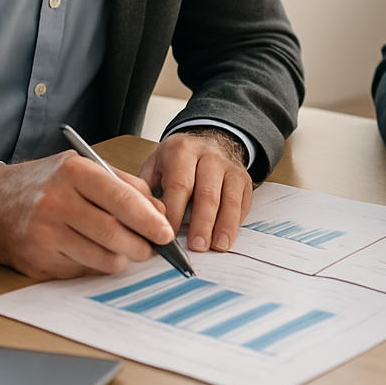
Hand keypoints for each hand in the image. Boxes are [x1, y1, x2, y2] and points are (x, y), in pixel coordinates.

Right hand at [0, 152, 173, 279]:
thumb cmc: (45, 183)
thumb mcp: (82, 167)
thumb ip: (124, 184)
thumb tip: (159, 210)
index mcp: (73, 172)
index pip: (120, 198)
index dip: (148, 219)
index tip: (166, 232)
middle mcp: (56, 202)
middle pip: (112, 233)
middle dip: (141, 246)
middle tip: (152, 249)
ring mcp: (44, 234)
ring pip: (99, 258)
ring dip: (121, 259)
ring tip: (126, 252)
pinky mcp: (37, 262)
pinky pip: (80, 271)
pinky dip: (94, 266)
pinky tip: (93, 254)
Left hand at [139, 129, 252, 252]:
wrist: (210, 138)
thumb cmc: (178, 159)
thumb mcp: (156, 163)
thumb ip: (147, 189)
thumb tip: (141, 220)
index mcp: (182, 151)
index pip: (179, 185)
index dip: (174, 213)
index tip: (167, 236)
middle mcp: (209, 156)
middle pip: (207, 193)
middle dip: (202, 223)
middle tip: (197, 246)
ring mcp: (230, 167)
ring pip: (229, 199)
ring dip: (224, 226)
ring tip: (217, 247)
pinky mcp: (244, 179)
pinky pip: (242, 203)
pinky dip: (236, 223)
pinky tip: (228, 238)